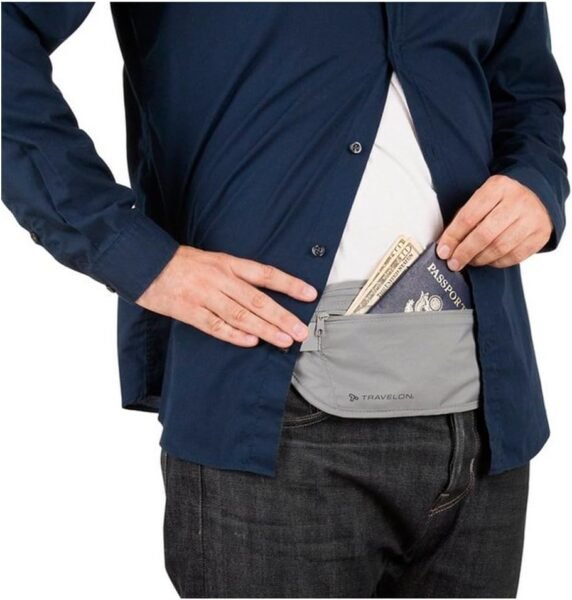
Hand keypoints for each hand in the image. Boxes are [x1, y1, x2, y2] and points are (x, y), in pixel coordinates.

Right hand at [135, 245, 317, 347]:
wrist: (145, 263)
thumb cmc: (182, 263)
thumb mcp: (213, 260)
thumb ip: (236, 275)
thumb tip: (264, 292)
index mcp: (228, 263)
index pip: (266, 274)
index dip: (289, 284)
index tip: (310, 294)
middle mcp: (220, 279)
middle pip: (258, 300)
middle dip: (282, 316)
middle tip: (301, 331)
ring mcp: (204, 296)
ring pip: (241, 315)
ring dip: (265, 329)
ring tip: (284, 340)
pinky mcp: (189, 311)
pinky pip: (215, 326)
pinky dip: (233, 335)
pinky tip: (251, 342)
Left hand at [436, 174, 553, 269]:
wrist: (537, 195)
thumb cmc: (501, 200)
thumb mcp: (482, 198)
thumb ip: (464, 218)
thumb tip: (446, 246)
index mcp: (497, 187)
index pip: (469, 217)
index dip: (453, 237)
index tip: (443, 251)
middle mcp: (517, 201)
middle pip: (484, 235)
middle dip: (465, 252)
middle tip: (454, 263)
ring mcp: (532, 219)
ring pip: (499, 248)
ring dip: (480, 259)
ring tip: (470, 260)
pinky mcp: (540, 235)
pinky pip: (514, 256)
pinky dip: (497, 262)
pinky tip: (488, 259)